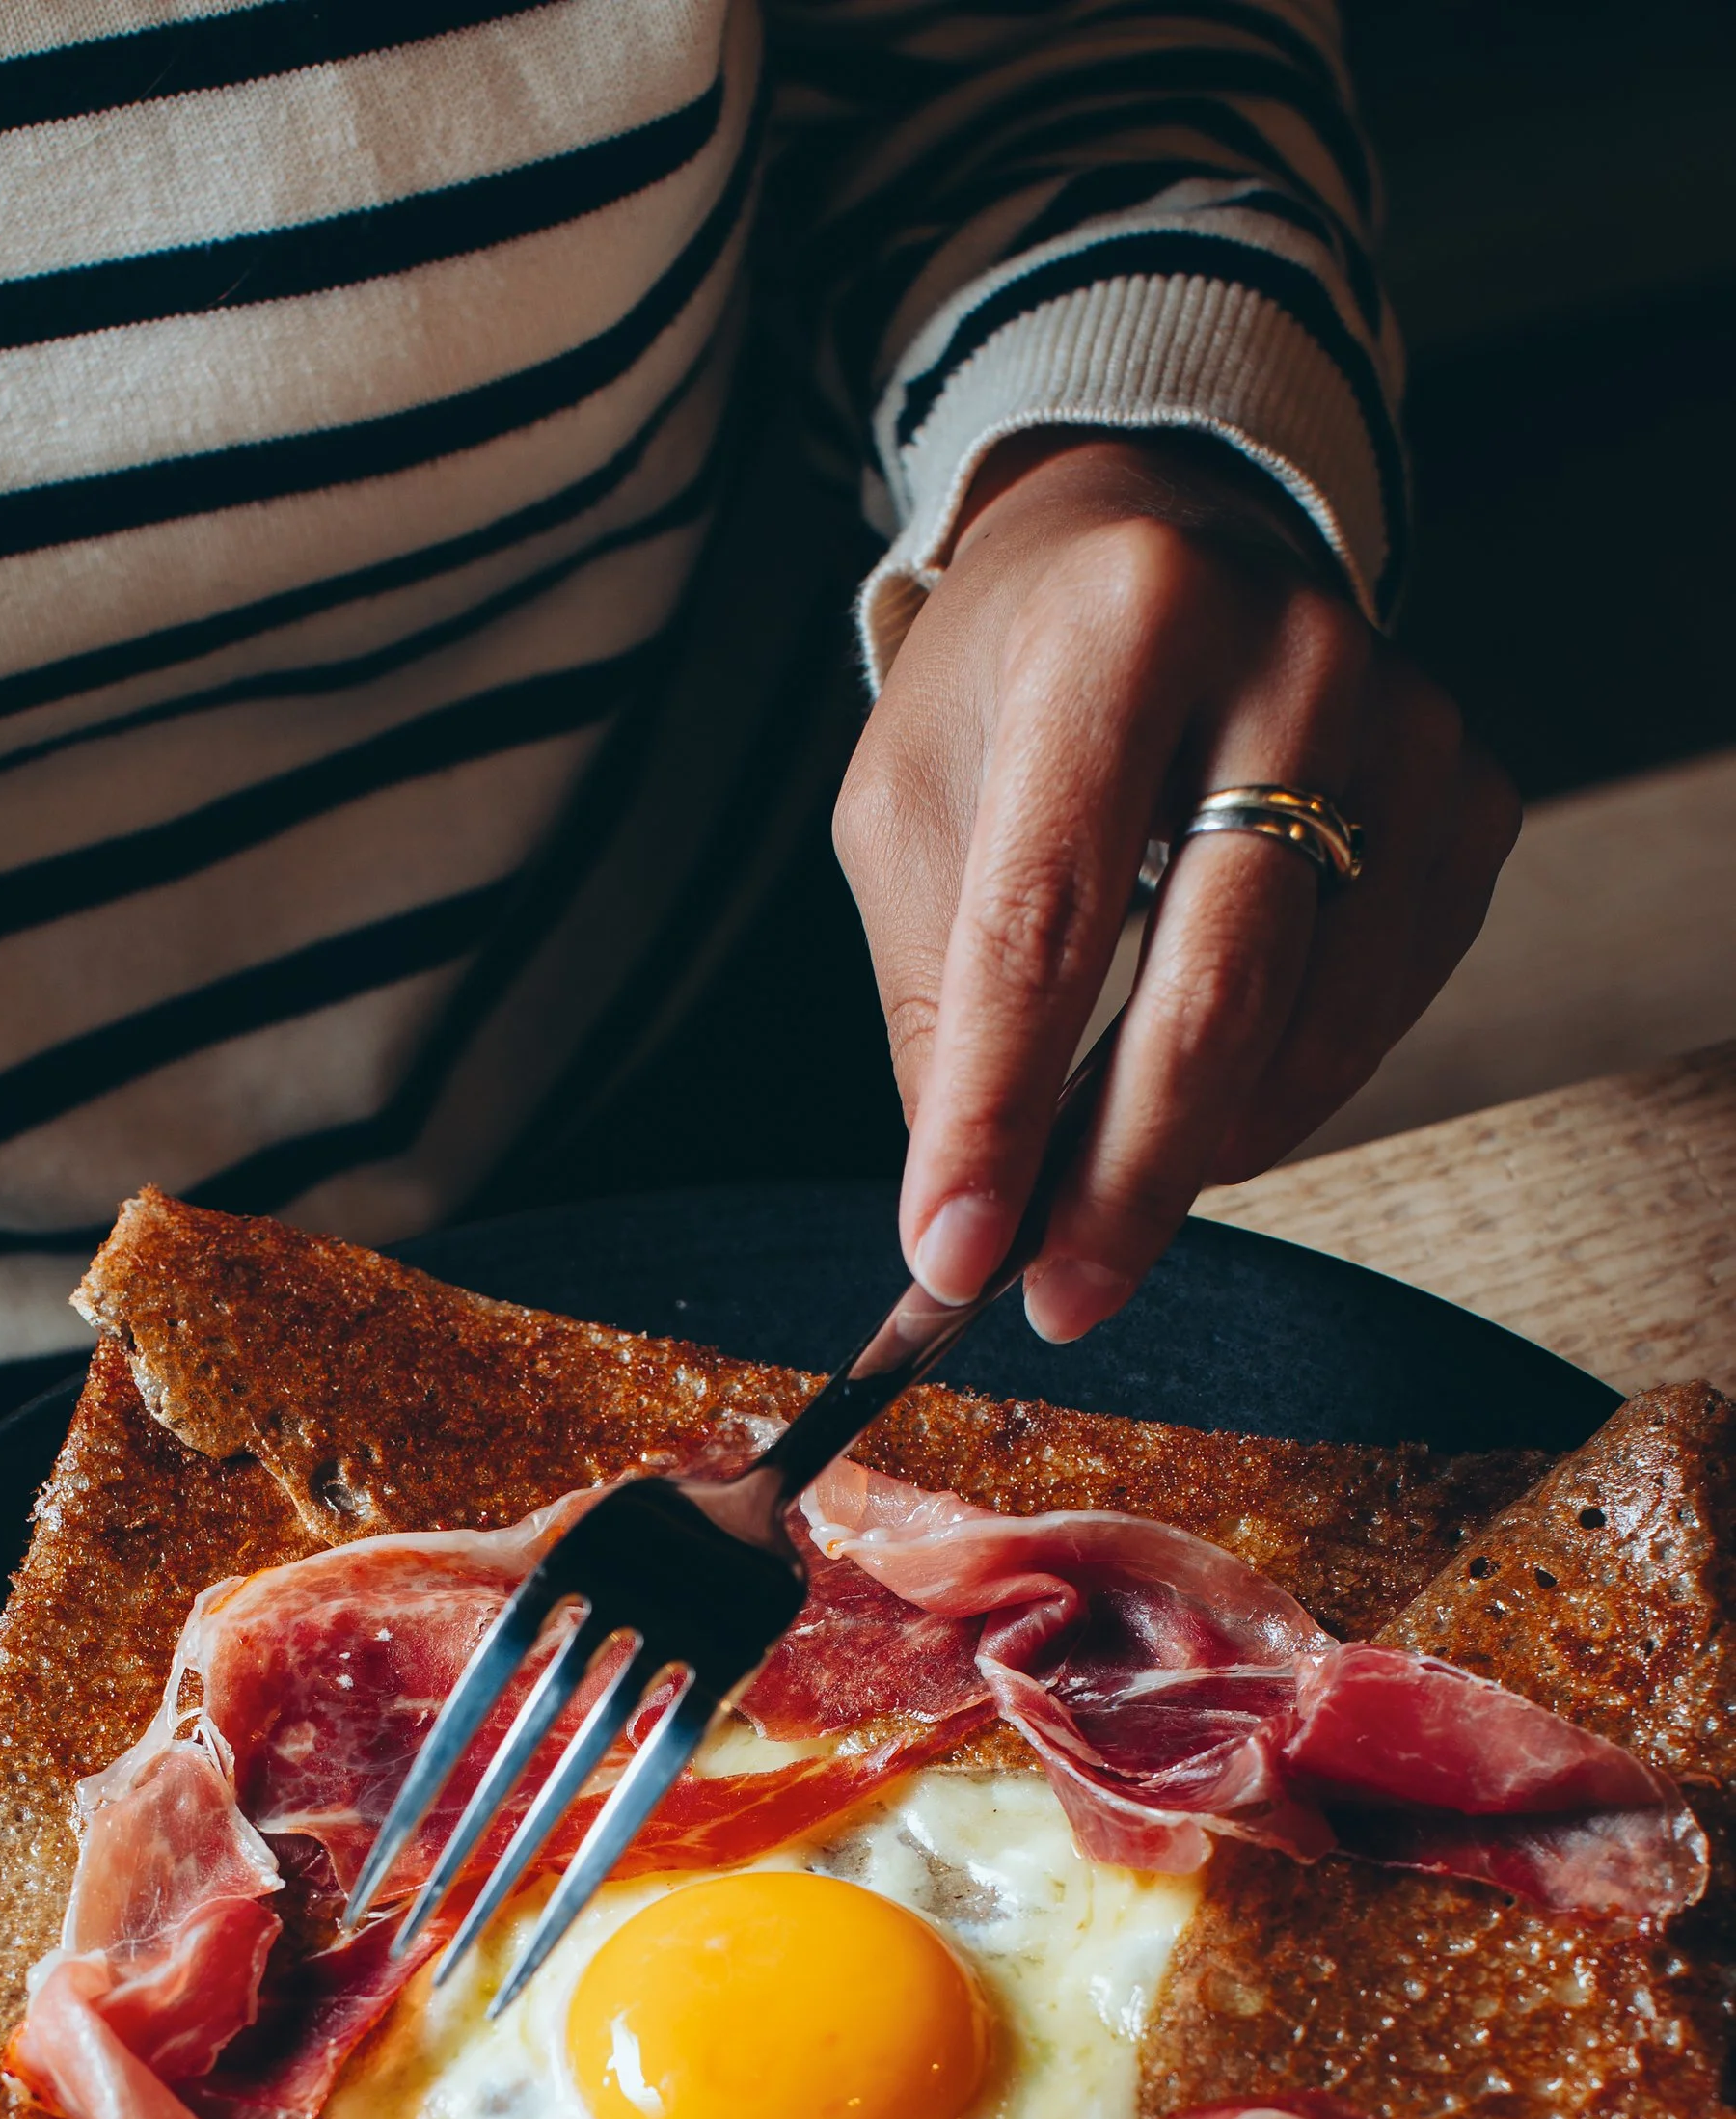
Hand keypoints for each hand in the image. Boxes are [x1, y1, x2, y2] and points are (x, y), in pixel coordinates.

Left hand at [832, 430, 1519, 1340]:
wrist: (1155, 550)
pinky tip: (1204, 1096)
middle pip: (1216, 988)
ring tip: (1102, 1195)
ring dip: (1200, 1147)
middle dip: (1124, 1180)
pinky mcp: (1473, 795)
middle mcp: (1294, 655)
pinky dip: (1282, 1093)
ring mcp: (1410, 725)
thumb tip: (972, 1229)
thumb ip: (937, 1004)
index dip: (996, 1110)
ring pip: (1315, 1023)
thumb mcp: (911, 811)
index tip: (948, 1256)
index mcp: (1122, 625)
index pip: (1049, 918)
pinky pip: (1383, 1009)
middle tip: (1055, 1301)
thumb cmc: (1010, 693)